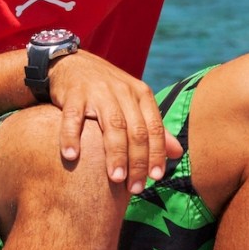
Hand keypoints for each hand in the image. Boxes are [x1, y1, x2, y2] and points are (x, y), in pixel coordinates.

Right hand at [49, 50, 182, 194]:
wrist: (72, 62)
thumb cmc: (106, 88)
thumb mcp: (133, 101)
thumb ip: (154, 127)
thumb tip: (177, 154)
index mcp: (140, 94)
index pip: (154, 128)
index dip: (156, 154)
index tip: (155, 178)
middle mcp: (122, 92)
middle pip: (135, 130)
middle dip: (137, 161)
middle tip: (134, 187)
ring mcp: (97, 92)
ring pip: (112, 125)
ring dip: (115, 154)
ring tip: (115, 178)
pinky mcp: (73, 93)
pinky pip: (74, 118)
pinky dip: (72, 136)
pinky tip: (71, 156)